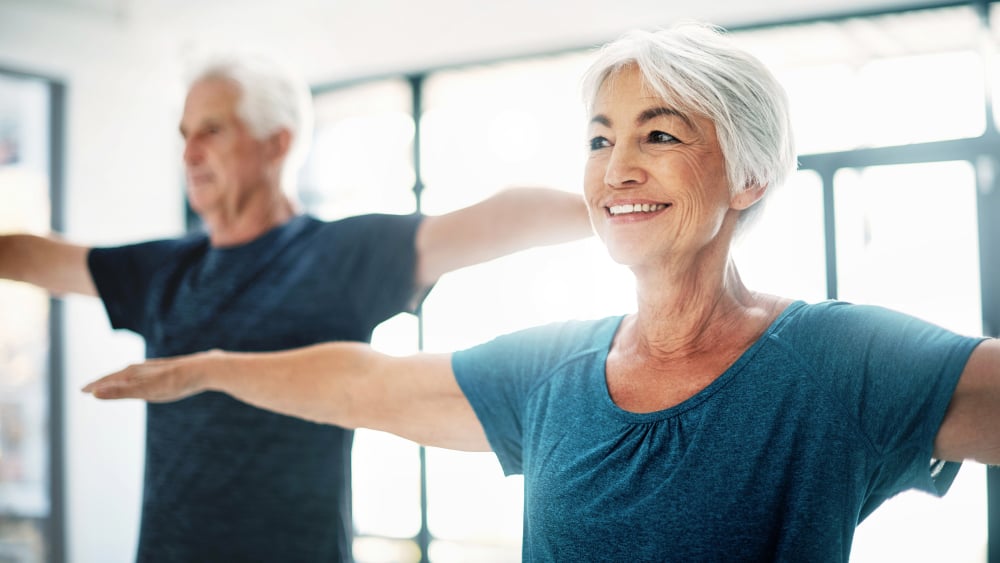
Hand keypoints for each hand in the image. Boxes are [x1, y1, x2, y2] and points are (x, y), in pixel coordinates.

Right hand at [82, 350, 219, 401]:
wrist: (206, 369)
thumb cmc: (177, 381)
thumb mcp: (147, 390)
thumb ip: (121, 392)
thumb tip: (94, 393)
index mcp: (135, 372)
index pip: (109, 380)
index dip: (96, 386)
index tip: (81, 390)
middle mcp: (143, 368)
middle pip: (118, 376)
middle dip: (104, 382)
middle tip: (90, 388)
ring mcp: (156, 369)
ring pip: (132, 374)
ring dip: (119, 380)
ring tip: (112, 384)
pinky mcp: (168, 371)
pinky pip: (146, 375)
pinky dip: (137, 379)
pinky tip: (144, 381)